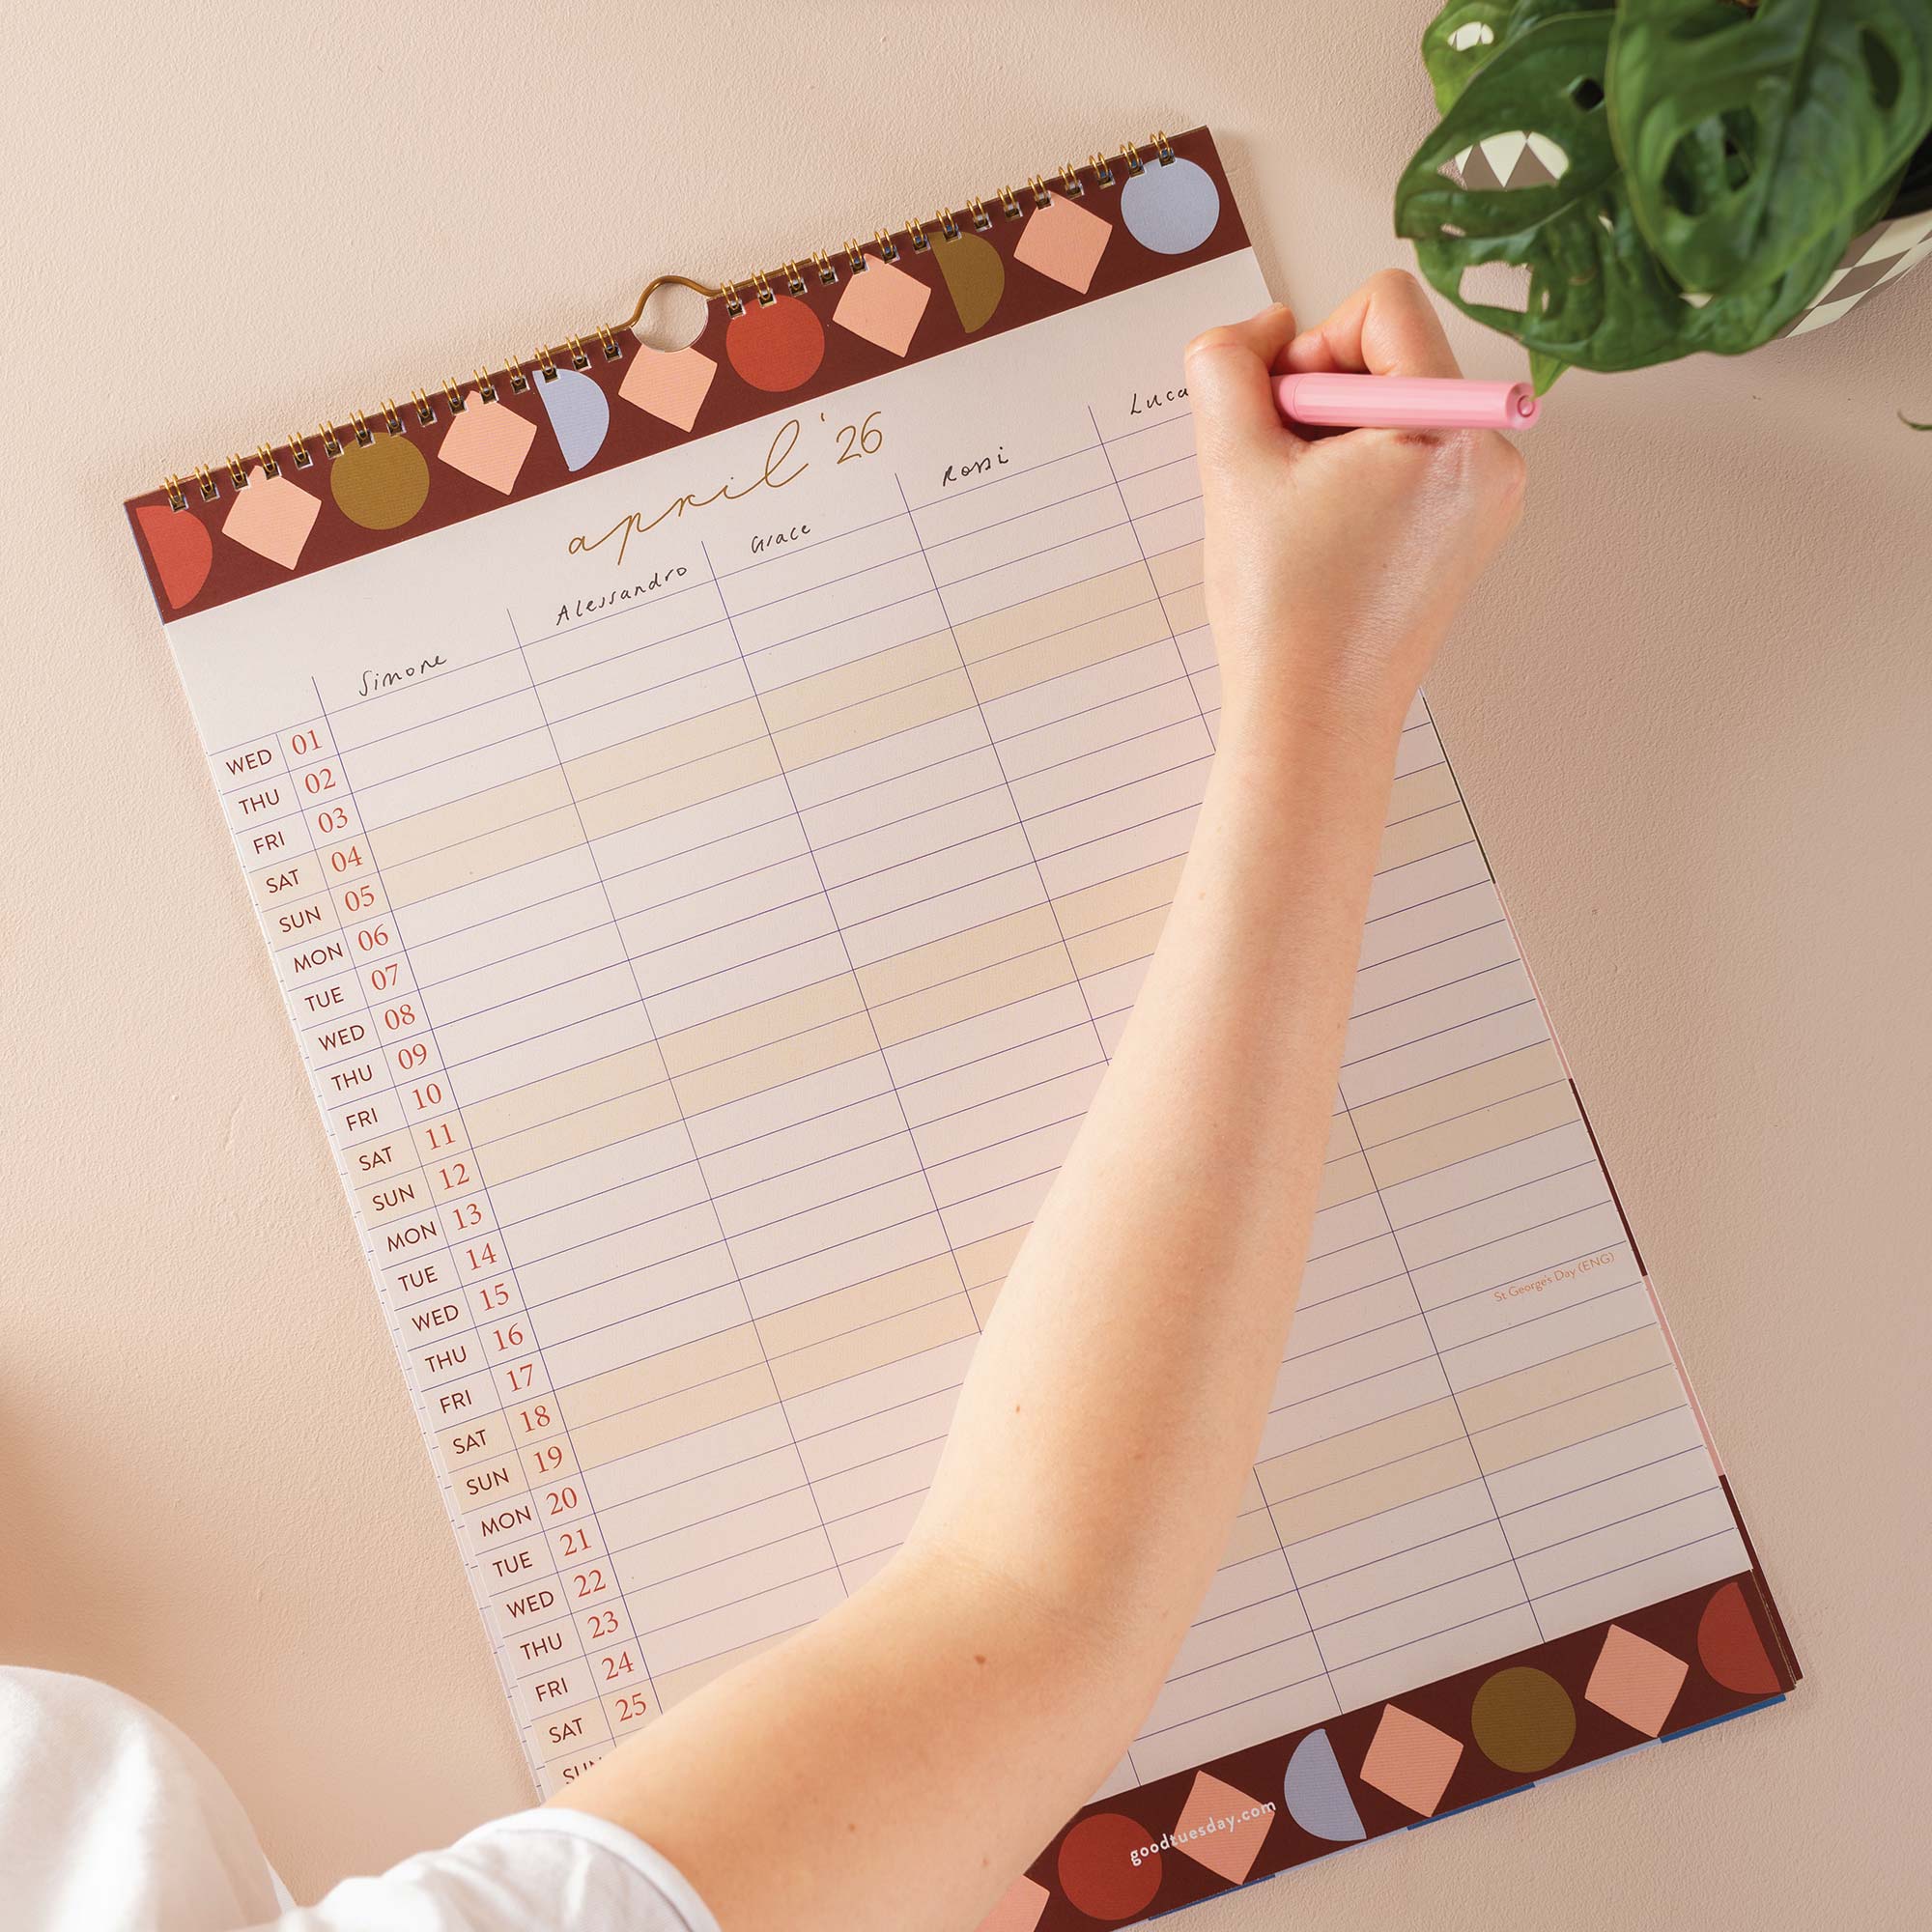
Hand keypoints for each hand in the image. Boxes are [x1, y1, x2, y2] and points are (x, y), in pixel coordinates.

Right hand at [1184, 270, 1525, 747]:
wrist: (1313, 723)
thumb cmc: (1284, 614)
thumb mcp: (1231, 465)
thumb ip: (1227, 366)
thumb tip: (1259, 330)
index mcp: (1452, 428)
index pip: (1383, 305)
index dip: (1310, 346)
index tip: (1283, 421)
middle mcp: (1491, 456)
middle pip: (1391, 355)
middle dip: (1320, 401)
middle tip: (1283, 480)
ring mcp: (1485, 499)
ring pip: (1392, 410)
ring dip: (1330, 443)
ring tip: (1302, 519)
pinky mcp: (1466, 533)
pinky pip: (1406, 460)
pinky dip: (1354, 479)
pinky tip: (1324, 538)